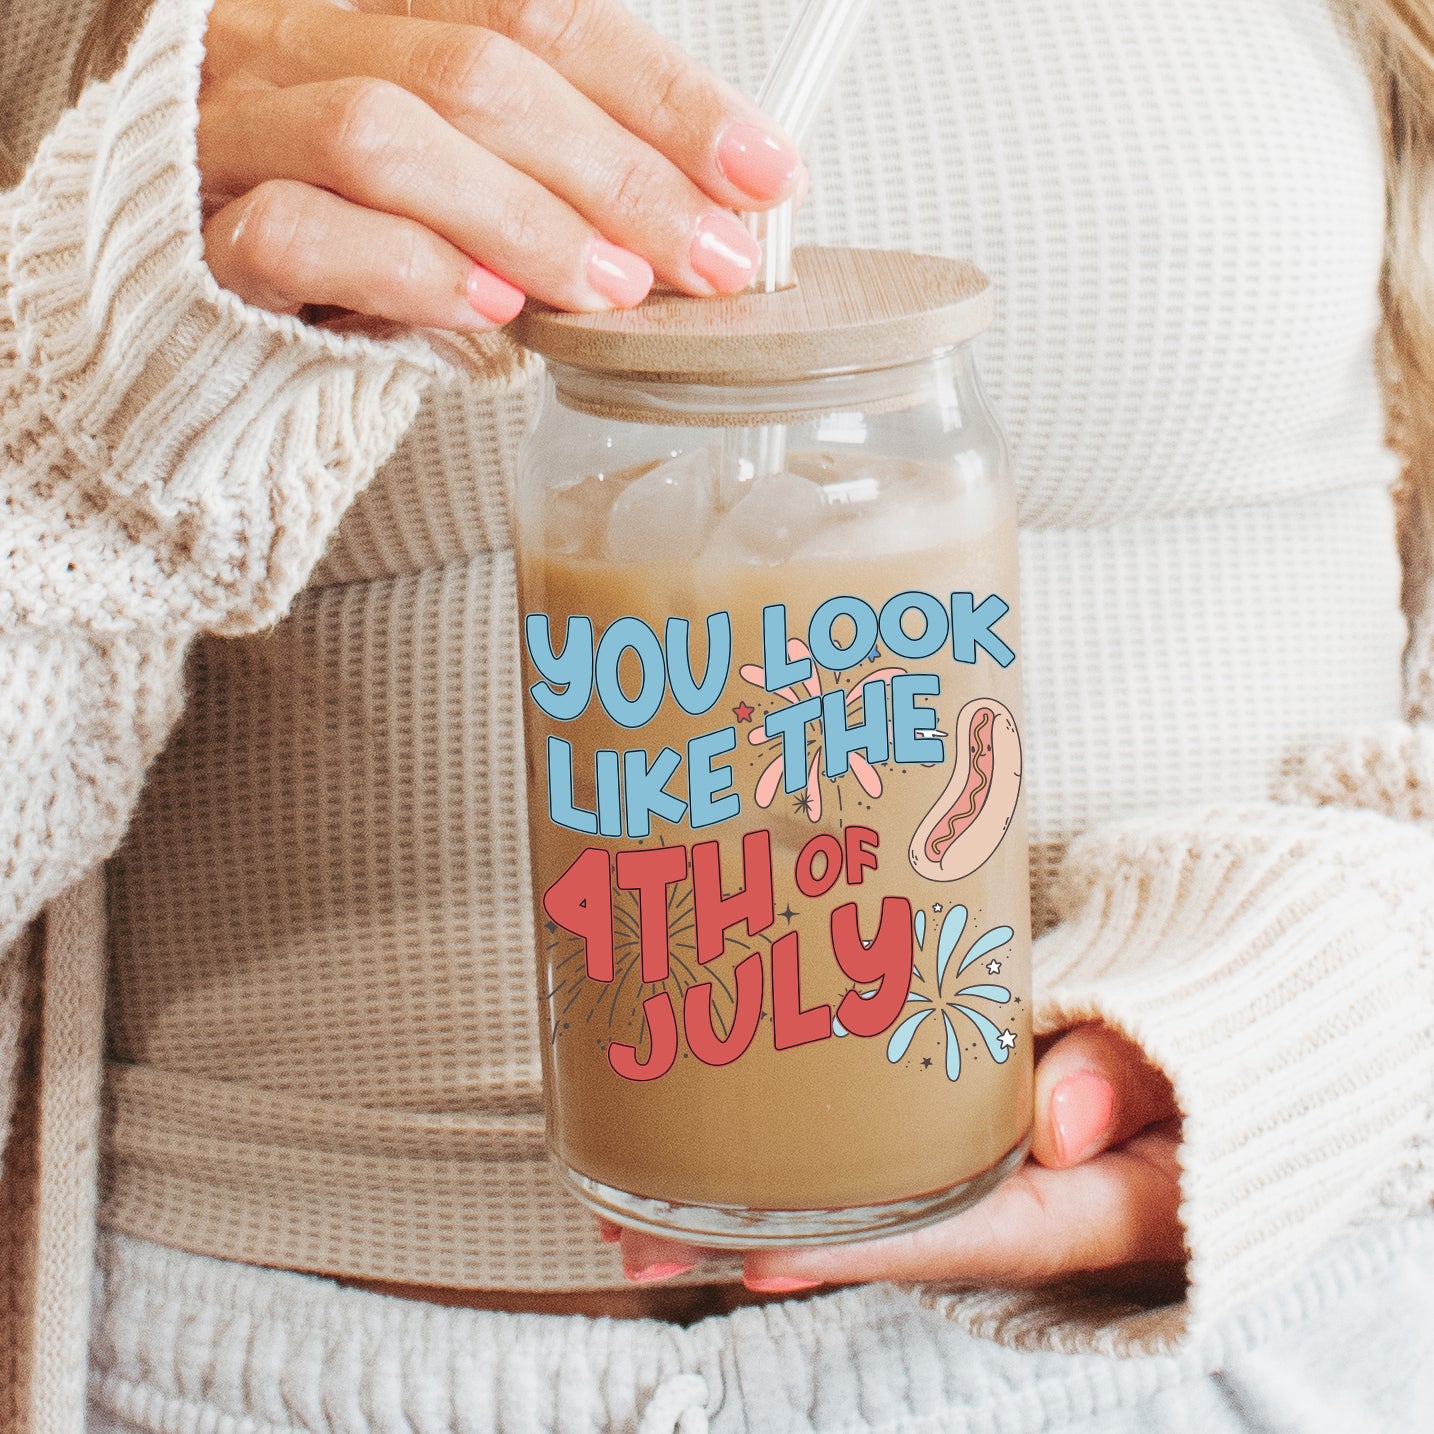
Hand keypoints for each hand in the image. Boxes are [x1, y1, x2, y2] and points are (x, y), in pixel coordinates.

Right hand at [196, 0, 803, 327]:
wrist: (196, 317)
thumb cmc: (348, 248)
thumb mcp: (465, 191)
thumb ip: (555, 177)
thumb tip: (704, 213)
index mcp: (378, 18)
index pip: (536, 16)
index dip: (660, 92)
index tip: (762, 171)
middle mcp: (300, 45)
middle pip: (478, 68)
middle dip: (618, 169)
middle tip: (709, 256)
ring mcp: (236, 133)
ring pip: (382, 134)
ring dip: (524, 217)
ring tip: (612, 291)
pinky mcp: (196, 237)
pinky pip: (294, 231)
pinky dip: (408, 268)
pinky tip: (491, 312)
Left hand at [604, 1024, 1185, 1291]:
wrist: (1201, 1060)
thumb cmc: (1191, 1066)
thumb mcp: (1186, 1074)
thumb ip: (1123, 1083)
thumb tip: (1052, 1124)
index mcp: (1071, 1209)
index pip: (954, 1234)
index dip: (855, 1249)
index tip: (757, 1253)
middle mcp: (1002, 1214)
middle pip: (868, 1240)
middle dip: (749, 1245)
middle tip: (633, 1239)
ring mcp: (966, 1184)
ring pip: (844, 1211)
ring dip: (736, 1215)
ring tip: (625, 1210)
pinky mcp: (942, 1150)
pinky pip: (859, 1169)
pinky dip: (784, 1170)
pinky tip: (702, 1160)